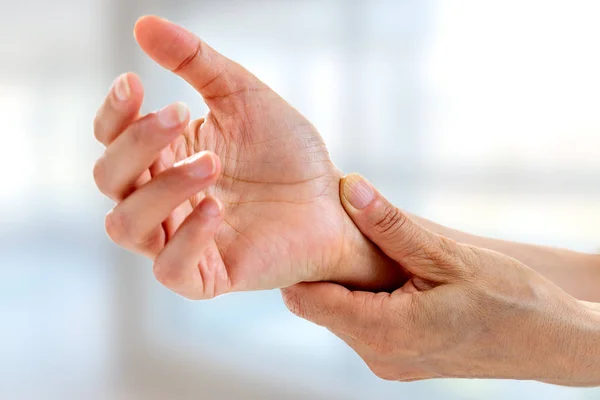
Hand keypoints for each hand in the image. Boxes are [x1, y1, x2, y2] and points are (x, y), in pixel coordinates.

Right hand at [93, 16, 401, 298]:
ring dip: (160, 190)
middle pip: (111, 181)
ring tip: (210, 162)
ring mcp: (183, 239)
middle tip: (181, 114)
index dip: (113, 115)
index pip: (111, 142)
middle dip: (137, 145)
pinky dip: (184, 239)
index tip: (135, 82)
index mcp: (165, 157)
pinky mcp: (209, 274)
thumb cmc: (287, 151)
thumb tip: (143, 24)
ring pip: (128, 227)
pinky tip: (215, 208)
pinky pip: (170, 269)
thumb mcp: (242, 96)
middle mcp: (164, 200)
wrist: (333, 200)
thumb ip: (196, 63)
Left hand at [282, 174, 599, 385]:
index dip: (300, 262)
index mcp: (384, 332)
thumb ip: (390, 225)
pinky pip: (364, 326)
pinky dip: (366, 298)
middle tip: (337, 225)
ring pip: (341, 316)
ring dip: (347, 283)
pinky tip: (389, 272)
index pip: (308, 299)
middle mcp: (378, 356)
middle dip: (324, 268)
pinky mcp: (400, 361)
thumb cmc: (510, 299)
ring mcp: (389, 363)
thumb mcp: (447, 256)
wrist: (551, 342)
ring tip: (368, 245)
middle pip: (321, 307)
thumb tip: (347, 187)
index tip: (304, 227)